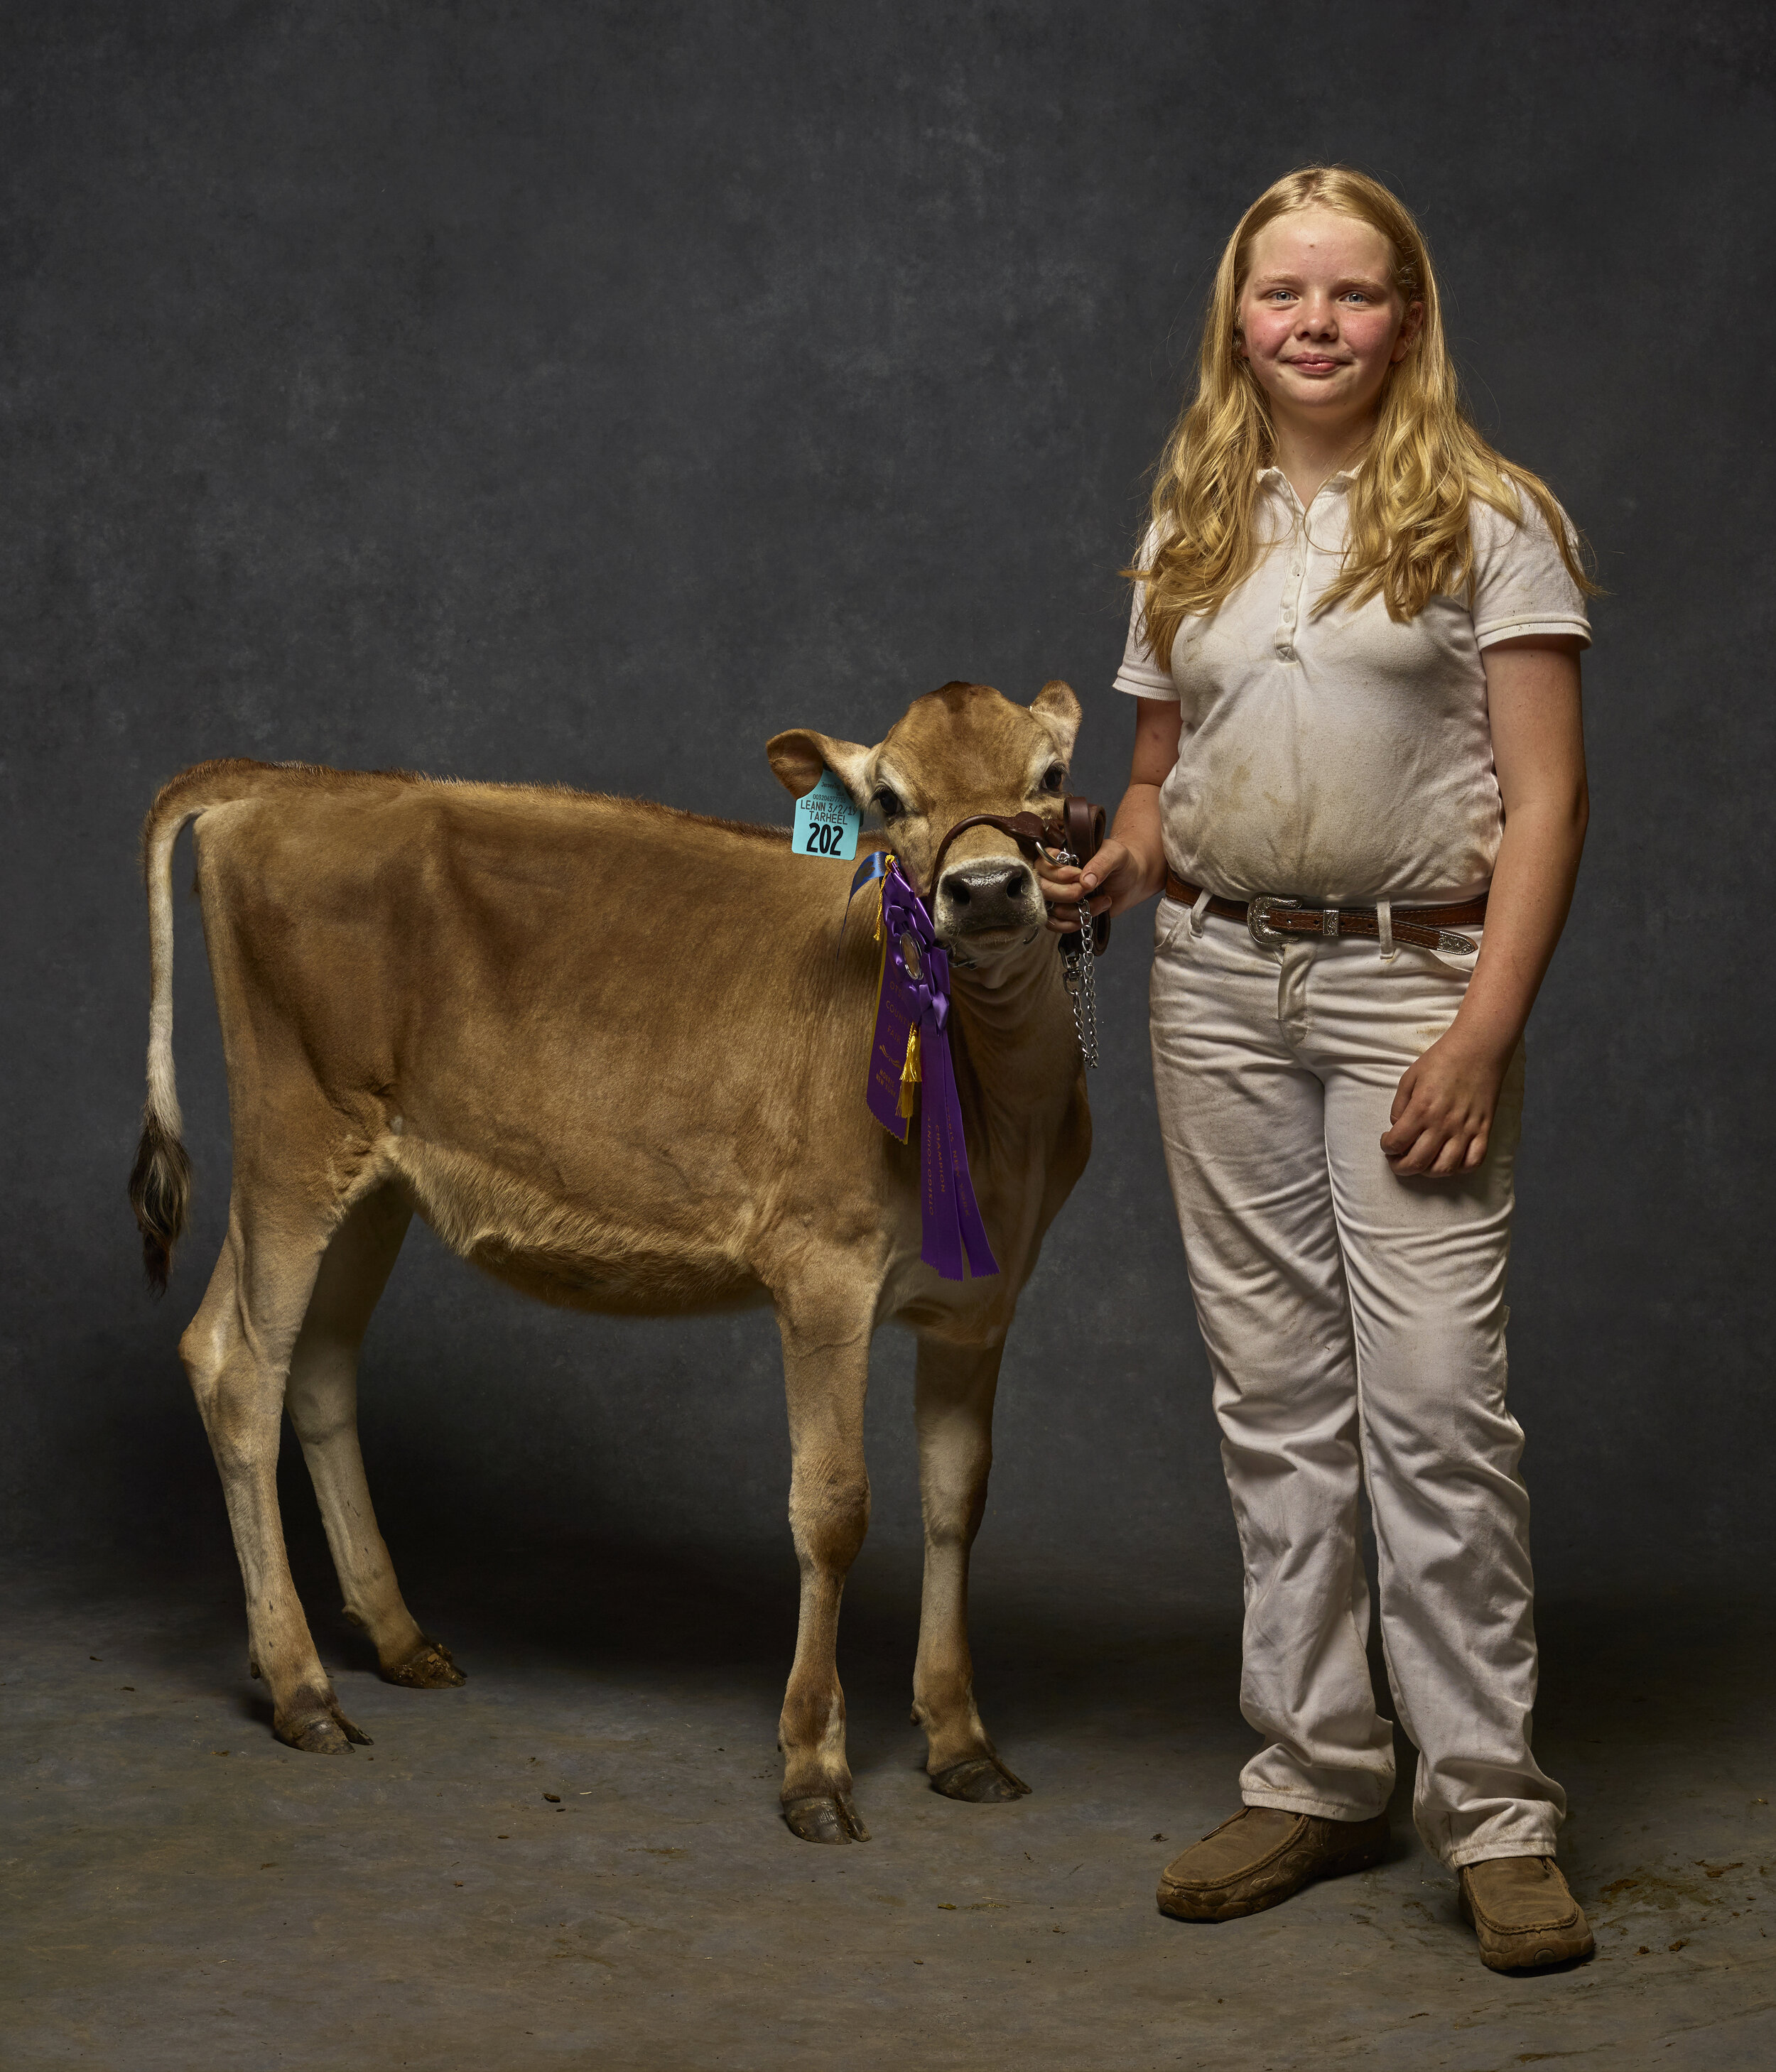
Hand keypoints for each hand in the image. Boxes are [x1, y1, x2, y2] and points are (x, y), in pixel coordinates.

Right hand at [1035, 837, 1136, 934]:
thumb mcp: (1115, 855)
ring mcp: (1060, 897)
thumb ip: (1100, 864)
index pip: (1042, 865)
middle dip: (1068, 893)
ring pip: (1052, 909)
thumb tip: (1085, 881)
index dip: (1057, 873)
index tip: (1077, 873)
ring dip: (1078, 909)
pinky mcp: (1066, 913)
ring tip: (1102, 900)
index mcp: (1062, 857)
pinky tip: (1090, 915)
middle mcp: (1056, 877)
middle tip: (1089, 889)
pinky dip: (1073, 924)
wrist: (1133, 882)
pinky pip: (1056, 925)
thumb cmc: (1122, 863)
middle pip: (1043, 889)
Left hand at [1380, 1032, 1507, 1176]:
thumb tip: (1396, 1128)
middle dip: (1401, 1167)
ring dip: (1428, 1172)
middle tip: (1397, 1161)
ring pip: (1445, 1168)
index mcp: (1421, 1109)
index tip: (1387, 1143)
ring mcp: (1466, 1129)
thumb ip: (1399, 1105)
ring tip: (1422, 1162)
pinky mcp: (1484, 1130)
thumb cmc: (1441, 1060)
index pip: (1397, 1143)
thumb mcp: (1409, 1077)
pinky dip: (1460, 1168)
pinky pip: (1474, 1161)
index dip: (1387, 1148)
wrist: (1478, 1049)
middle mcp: (1443, 1124)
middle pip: (1417, 1163)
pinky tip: (1450, 1161)